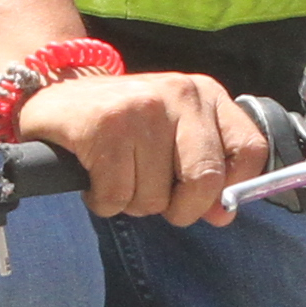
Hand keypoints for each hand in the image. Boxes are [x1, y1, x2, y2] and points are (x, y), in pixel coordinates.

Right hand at [23, 70, 264, 226]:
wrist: (55, 91)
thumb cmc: (122, 122)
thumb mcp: (173, 134)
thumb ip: (204, 169)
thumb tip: (223, 215)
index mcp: (205, 94)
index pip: (250, 149)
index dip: (233, 187)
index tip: (208, 200)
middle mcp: (180, 95)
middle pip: (205, 180)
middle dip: (179, 207)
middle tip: (154, 198)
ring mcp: (142, 108)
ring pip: (155, 196)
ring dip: (132, 202)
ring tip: (117, 174)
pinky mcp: (104, 126)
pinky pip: (116, 197)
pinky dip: (103, 201)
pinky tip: (96, 177)